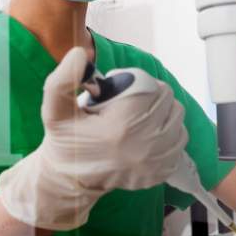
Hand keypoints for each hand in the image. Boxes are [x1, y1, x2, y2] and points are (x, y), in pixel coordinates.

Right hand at [0, 47, 187, 229]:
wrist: (72, 180)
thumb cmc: (66, 142)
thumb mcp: (55, 110)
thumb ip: (62, 80)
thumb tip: (80, 54)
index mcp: (121, 125)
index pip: (151, 88)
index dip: (137, 82)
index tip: (121, 88)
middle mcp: (145, 144)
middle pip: (167, 100)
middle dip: (151, 93)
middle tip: (132, 100)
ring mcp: (157, 160)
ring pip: (177, 116)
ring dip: (164, 110)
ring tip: (142, 114)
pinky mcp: (163, 170)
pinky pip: (180, 138)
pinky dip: (170, 131)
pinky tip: (151, 132)